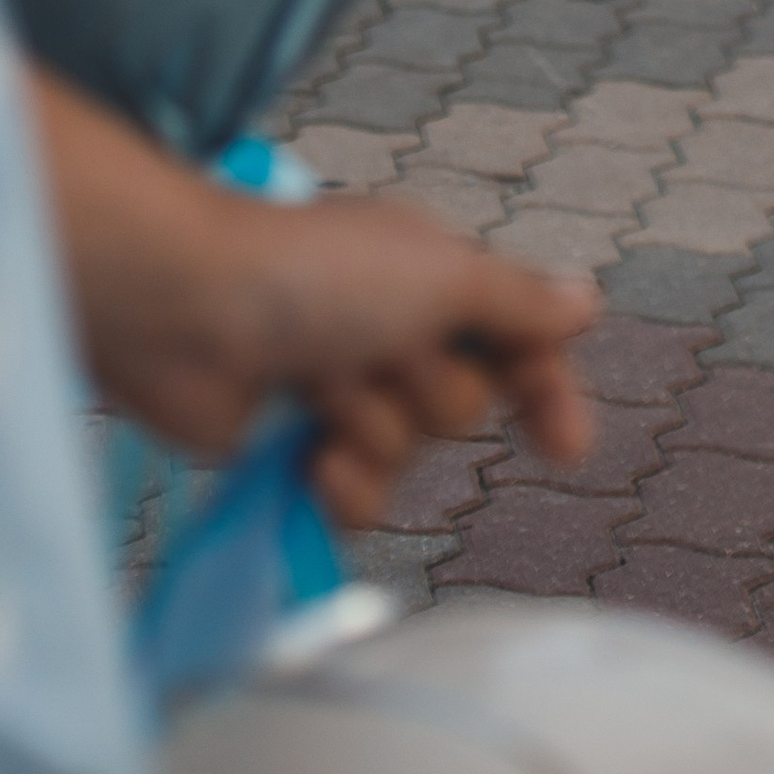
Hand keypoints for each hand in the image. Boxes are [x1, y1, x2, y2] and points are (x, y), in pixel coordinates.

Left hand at [29, 69, 596, 526]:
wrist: (186, 314)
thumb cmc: (313, 274)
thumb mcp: (439, 274)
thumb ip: (517, 302)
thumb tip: (587, 299)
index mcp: (430, 276)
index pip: (513, 342)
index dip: (544, 391)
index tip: (566, 449)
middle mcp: (392, 330)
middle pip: (462, 405)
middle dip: (423, 390)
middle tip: (373, 350)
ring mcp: (341, 390)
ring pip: (408, 454)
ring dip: (370, 429)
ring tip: (319, 390)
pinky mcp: (294, 447)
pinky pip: (355, 499)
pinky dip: (338, 484)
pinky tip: (308, 455)